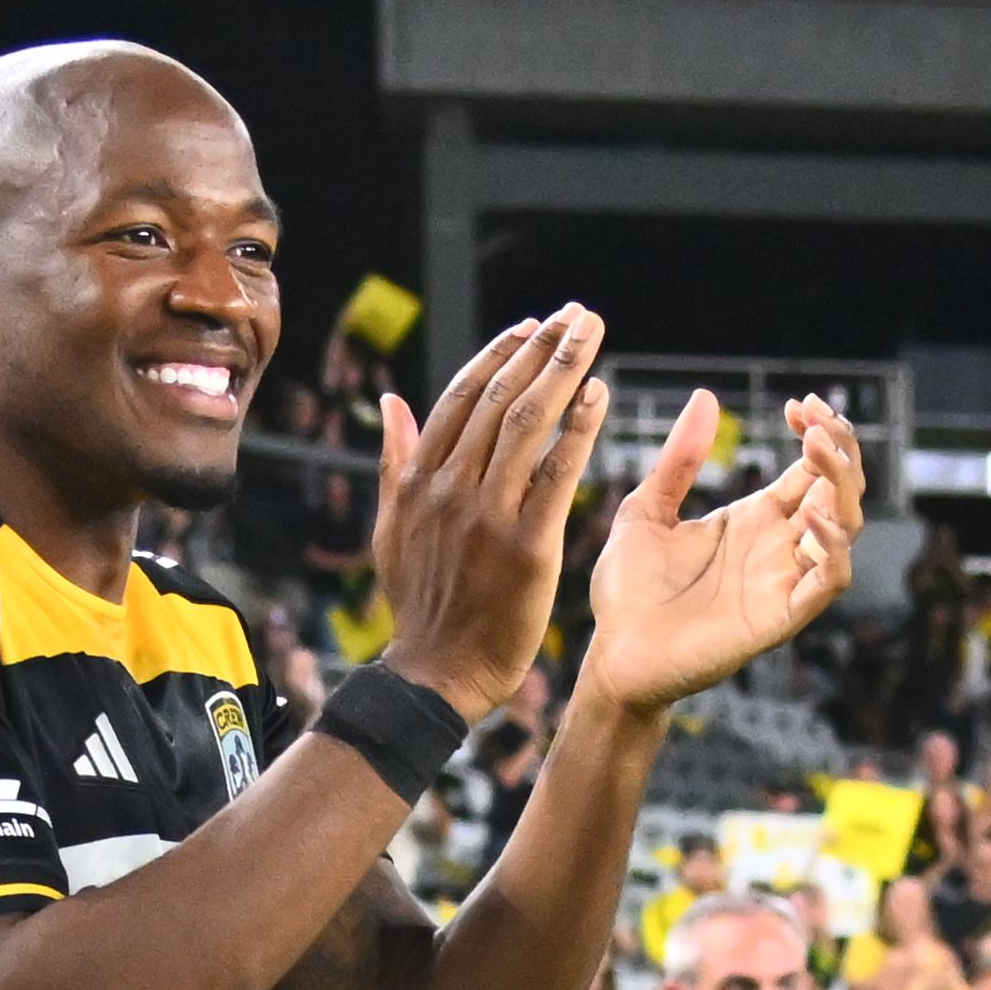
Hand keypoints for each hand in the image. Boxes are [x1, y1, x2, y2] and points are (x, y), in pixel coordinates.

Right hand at [366, 311, 606, 722]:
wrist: (435, 675)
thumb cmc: (420, 606)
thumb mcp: (392, 530)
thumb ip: (395, 463)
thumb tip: (391, 404)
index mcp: (418, 481)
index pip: (461, 398)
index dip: (498, 355)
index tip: (532, 325)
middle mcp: (449, 490)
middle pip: (498, 399)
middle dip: (541, 349)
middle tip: (577, 314)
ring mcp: (485, 518)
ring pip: (526, 425)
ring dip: (563, 371)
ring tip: (592, 334)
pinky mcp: (525, 549)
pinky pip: (555, 476)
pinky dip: (577, 431)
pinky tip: (599, 396)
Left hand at [573, 389, 867, 712]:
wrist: (614, 657)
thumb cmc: (628, 593)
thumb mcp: (646, 510)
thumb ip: (678, 459)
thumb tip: (706, 396)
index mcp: (754, 519)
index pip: (812, 469)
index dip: (820, 432)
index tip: (800, 405)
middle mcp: (778, 546)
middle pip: (840, 490)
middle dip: (840, 448)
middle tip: (815, 421)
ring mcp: (783, 579)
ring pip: (846, 527)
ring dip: (843, 485)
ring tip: (816, 450)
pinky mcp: (781, 616)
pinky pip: (830, 581)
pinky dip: (834, 548)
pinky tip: (812, 518)